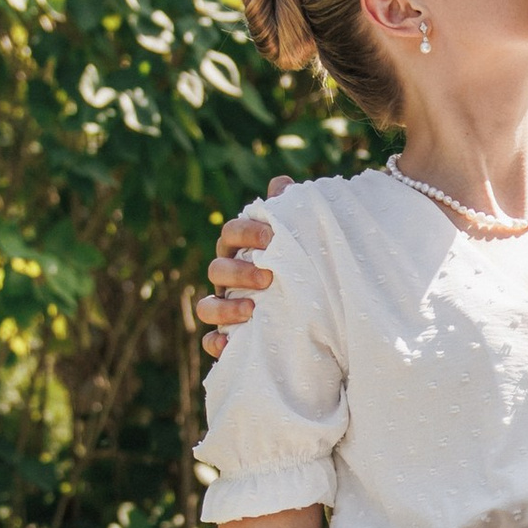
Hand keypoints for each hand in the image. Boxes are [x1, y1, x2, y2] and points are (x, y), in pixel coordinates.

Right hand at [193, 183, 289, 354]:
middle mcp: (228, 279)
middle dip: (238, 272)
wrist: (321, 313)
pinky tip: (228, 344)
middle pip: (216, 269)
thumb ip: (289, 211)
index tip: (272, 238)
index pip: (231, 234)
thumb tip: (280, 183)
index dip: (246, 233)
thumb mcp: (300, 239)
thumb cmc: (304, 266)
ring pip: (207, 306)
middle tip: (268, 277)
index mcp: (241, 251)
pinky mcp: (230, 338)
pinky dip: (214, 343)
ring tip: (252, 309)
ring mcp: (226, 308)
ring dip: (224, 308)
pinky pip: (210, 342)